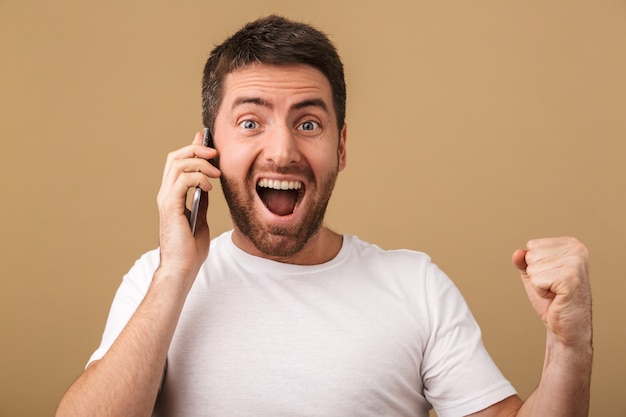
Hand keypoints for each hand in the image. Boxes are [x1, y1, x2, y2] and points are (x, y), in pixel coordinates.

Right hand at [156, 131, 219, 289]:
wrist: (183, 268)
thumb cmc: (190, 249)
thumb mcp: (200, 217)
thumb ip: (201, 200)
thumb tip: (208, 184)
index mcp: (172, 196)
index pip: (177, 163)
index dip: (191, 147)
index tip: (206, 139)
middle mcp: (166, 194)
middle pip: (175, 157)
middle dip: (196, 149)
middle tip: (215, 153)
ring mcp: (166, 199)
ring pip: (178, 164)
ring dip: (200, 162)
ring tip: (216, 172)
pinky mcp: (171, 207)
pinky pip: (183, 180)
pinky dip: (198, 177)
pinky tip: (210, 187)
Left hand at [512, 237, 591, 347]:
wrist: (568, 325)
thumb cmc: (553, 299)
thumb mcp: (534, 275)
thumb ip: (523, 261)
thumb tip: (518, 253)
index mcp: (571, 244)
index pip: (532, 245)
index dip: (535, 265)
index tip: (551, 277)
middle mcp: (577, 250)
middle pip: (531, 256)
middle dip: (536, 275)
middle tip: (553, 287)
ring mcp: (575, 264)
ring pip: (532, 269)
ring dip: (539, 285)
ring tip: (556, 292)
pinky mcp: (570, 279)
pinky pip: (536, 281)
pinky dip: (541, 292)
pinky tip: (556, 297)